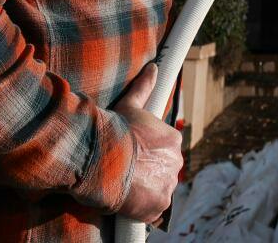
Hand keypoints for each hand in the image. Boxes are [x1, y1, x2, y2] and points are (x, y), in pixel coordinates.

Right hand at [112, 63, 182, 223]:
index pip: (165, 150)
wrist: (102, 159)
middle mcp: (176, 162)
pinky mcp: (159, 206)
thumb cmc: (114, 131)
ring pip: (159, 189)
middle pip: (164, 170)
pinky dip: (143, 207)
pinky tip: (129, 200)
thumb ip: (143, 87)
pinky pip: (154, 210)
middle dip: (149, 171)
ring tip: (126, 184)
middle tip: (128, 171)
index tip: (134, 156)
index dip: (148, 154)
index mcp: (172, 140)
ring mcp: (168, 185)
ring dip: (146, 189)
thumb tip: (154, 68)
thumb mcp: (129, 105)